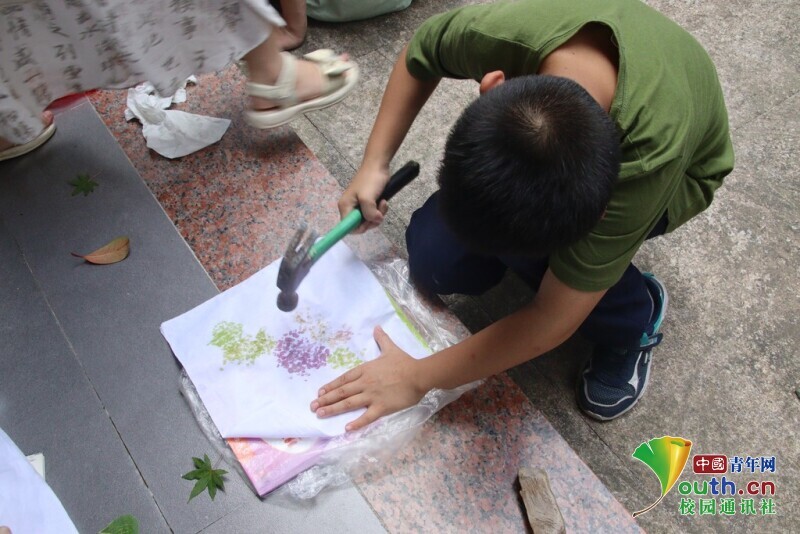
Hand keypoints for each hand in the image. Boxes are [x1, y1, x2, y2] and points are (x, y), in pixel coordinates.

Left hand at [311, 326, 426, 430]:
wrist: (418, 374)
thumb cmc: (404, 362)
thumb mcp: (390, 349)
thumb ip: (382, 339)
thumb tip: (377, 327)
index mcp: (365, 370)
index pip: (343, 379)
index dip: (331, 386)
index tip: (320, 392)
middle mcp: (365, 383)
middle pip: (342, 392)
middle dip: (326, 399)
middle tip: (313, 407)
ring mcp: (372, 396)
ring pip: (348, 403)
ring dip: (333, 409)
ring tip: (320, 414)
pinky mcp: (382, 407)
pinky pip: (367, 416)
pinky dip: (356, 423)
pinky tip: (346, 428)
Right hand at [337, 163, 389, 233]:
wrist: (378, 165)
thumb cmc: (370, 180)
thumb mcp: (367, 199)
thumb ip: (369, 214)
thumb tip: (375, 220)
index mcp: (345, 207)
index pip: (348, 228)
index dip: (360, 228)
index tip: (369, 221)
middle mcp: (350, 208)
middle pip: (360, 225)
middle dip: (372, 220)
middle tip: (379, 211)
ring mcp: (359, 205)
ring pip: (369, 219)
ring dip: (378, 214)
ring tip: (383, 202)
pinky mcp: (367, 203)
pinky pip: (373, 213)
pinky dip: (380, 210)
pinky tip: (383, 201)